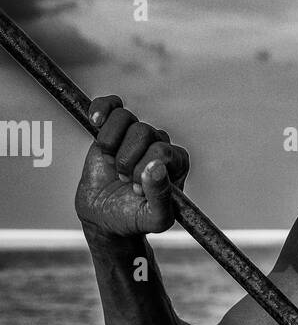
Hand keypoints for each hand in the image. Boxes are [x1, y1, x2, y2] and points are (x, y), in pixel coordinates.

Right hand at [75, 95, 189, 236]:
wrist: (106, 218)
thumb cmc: (135, 218)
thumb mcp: (155, 219)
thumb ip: (161, 196)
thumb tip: (156, 167)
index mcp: (176, 162)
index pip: (161, 150)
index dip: (143, 170)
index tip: (136, 189)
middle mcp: (159, 143)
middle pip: (142, 132)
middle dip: (126, 160)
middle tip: (123, 180)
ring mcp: (135, 135)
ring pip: (125, 118)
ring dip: (111, 144)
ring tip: (111, 164)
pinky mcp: (113, 129)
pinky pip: (111, 105)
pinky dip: (101, 109)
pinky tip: (94, 121)